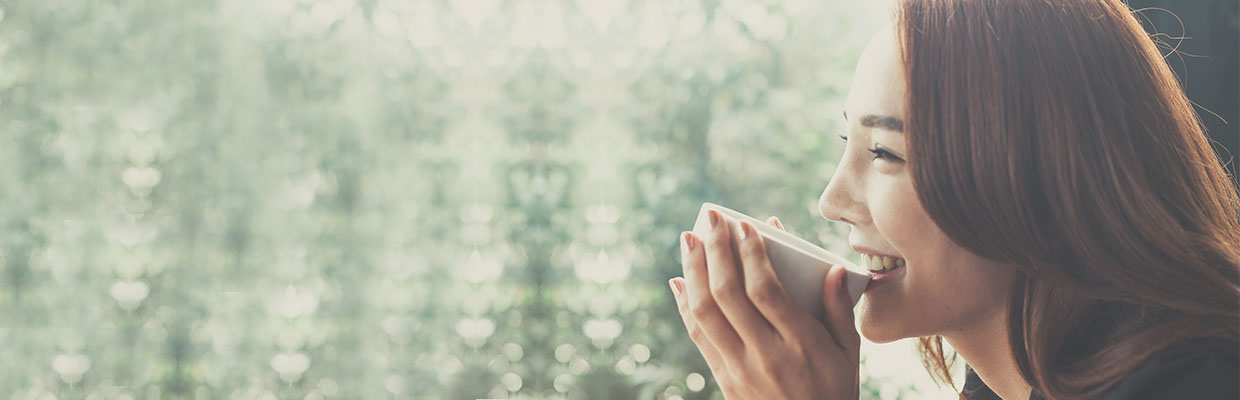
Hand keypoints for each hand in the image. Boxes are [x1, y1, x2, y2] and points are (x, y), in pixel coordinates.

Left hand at [670, 212, 860, 399]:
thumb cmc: (834, 392)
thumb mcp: (848, 354)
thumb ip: (838, 311)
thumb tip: (834, 268)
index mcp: (801, 345)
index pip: (766, 291)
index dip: (750, 254)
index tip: (744, 225)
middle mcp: (766, 355)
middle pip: (728, 295)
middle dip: (715, 250)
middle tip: (711, 218)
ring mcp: (739, 369)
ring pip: (705, 312)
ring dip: (693, 271)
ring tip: (689, 239)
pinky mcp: (723, 379)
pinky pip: (697, 335)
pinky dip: (684, 304)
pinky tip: (679, 279)